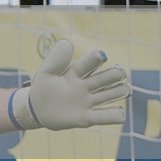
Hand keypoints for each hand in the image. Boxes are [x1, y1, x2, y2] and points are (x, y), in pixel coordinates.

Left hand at [11, 39, 130, 130]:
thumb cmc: (43, 88)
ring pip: (113, 93)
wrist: (36, 110)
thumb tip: (67, 42)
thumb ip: (56, 59)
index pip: (90, 62)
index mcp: (76, 72)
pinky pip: (106, 117)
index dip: (96, 58)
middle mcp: (86, 86)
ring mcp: (88, 101)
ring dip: (120, 91)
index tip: (99, 56)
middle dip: (115, 74)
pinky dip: (116, 115)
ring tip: (124, 89)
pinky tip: (118, 113)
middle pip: (107, 77)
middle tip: (118, 73)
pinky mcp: (87, 118)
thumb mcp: (46, 72)